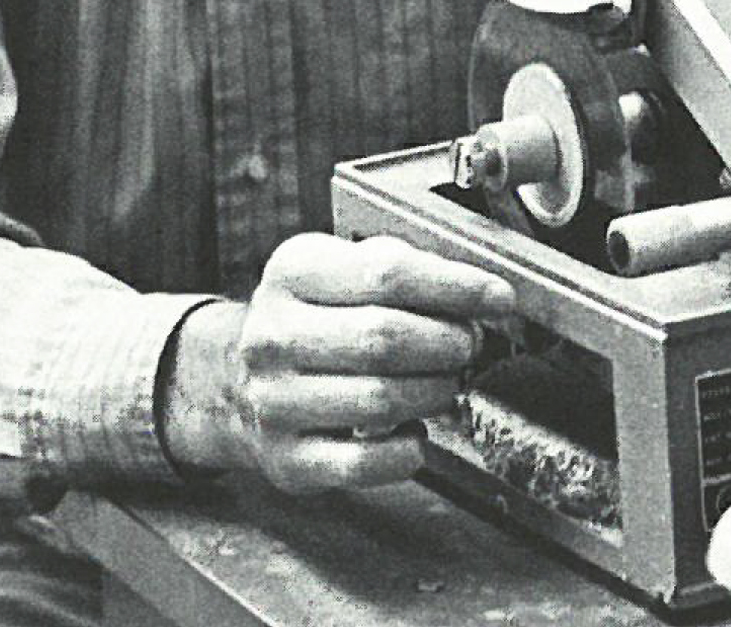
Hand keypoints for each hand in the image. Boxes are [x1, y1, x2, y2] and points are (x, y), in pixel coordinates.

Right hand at [158, 232, 513, 492]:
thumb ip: (402, 268)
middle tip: (469, 344)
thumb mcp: (339, 267)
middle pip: (384, 337)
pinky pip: (363, 463)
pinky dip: (407, 451)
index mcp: (292, 272)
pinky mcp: (287, 458)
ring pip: (380, 400)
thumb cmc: (310, 316)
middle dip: (448, 342)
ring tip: (446, 382)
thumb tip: (479, 293)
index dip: (456, 286)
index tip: (498, 297)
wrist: (233, 378)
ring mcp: (275, 400)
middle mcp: (274, 334)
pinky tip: (416, 431)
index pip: (386, 274)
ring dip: (435, 392)